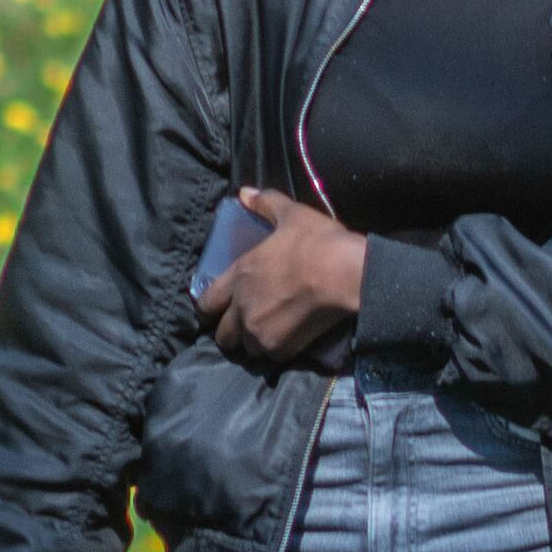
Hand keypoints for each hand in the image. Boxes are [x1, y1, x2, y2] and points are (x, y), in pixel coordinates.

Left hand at [196, 187, 366, 369]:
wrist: (345, 275)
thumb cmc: (316, 242)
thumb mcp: (291, 215)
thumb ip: (264, 204)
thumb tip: (244, 193)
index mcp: (238, 277)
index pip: (206, 304)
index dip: (208, 310)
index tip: (217, 311)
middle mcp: (242, 308)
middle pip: (222, 336)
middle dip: (231, 332)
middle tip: (245, 326)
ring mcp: (259, 331)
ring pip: (246, 349)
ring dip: (254, 343)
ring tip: (269, 334)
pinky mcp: (281, 349)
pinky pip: (270, 358)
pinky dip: (276, 351)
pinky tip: (288, 340)